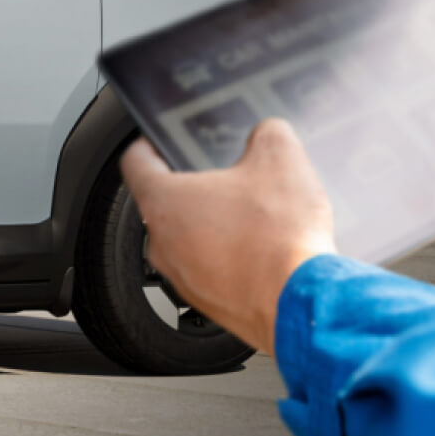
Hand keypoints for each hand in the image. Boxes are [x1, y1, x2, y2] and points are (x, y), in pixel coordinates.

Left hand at [119, 119, 335, 353]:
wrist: (299, 301)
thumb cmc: (279, 240)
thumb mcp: (281, 160)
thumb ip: (267, 134)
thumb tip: (268, 135)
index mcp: (164, 203)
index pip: (135, 162)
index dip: (150, 143)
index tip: (160, 142)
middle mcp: (163, 244)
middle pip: (165, 202)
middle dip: (196, 187)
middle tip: (228, 177)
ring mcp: (182, 278)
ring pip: (188, 239)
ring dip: (214, 224)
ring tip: (253, 215)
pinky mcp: (207, 301)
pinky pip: (209, 268)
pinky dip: (228, 256)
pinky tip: (262, 248)